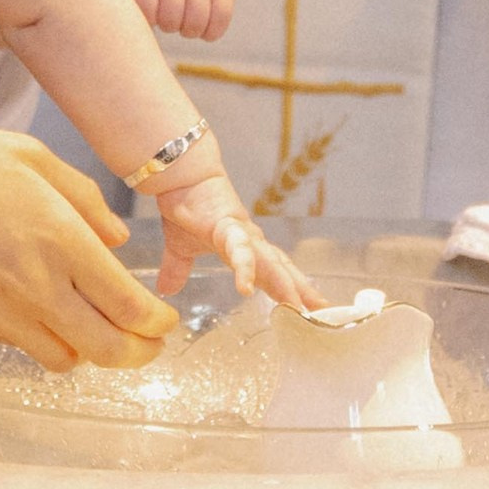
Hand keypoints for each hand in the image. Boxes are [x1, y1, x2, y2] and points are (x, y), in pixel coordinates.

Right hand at [0, 119, 175, 371]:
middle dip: (139, 354)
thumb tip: (117, 239)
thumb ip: (83, 199)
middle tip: (147, 344)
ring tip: (89, 324)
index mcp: (60, 240)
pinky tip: (33, 307)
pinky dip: (40, 338)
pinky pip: (19, 346)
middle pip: (108, 351)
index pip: (130, 308)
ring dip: (87, 349)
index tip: (166, 321)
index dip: (158, 324)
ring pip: (65, 359)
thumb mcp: (26, 156)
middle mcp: (35, 288)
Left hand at [118, 0, 235, 40]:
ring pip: (197, 22)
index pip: (146, 5)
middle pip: (171, 18)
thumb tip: (113, 35)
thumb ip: (117, 2)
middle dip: (169, 26)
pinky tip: (203, 28)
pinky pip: (221, 19)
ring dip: (189, 31)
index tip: (149, 15)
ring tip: (183, 24)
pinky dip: (211, 32)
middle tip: (168, 20)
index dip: (149, 19)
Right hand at [151, 146, 313, 306]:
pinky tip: (246, 290)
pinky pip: (240, 251)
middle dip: (303, 291)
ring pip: (270, 264)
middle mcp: (251, 241)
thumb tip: (165, 289)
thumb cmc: (186, 204)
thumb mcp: (180, 247)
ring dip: (286, 285)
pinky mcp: (227, 227)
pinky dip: (245, 270)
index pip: (275, 271)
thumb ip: (177, 268)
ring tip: (300, 308)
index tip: (310, 309)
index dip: (293, 288)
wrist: (180, 175)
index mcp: (245, 247)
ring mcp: (243, 234)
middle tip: (323, 312)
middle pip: (282, 270)